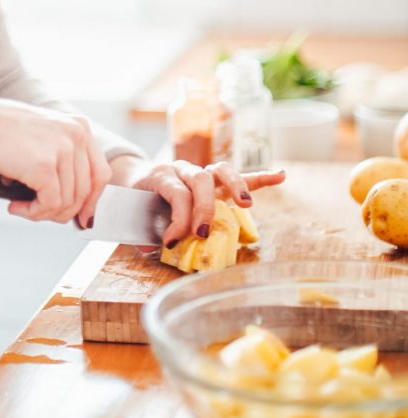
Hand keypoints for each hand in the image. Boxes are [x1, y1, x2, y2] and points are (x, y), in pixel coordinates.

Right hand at [0, 99, 111, 226]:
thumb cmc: (4, 132)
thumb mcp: (46, 137)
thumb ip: (65, 159)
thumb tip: (77, 202)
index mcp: (80, 127)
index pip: (101, 173)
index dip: (92, 201)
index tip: (82, 218)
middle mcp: (76, 135)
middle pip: (86, 191)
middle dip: (63, 211)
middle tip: (40, 213)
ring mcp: (62, 150)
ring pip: (68, 201)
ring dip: (44, 213)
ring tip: (24, 208)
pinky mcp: (44, 166)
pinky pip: (49, 204)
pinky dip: (33, 213)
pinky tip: (16, 207)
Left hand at [132, 161, 285, 248]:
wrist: (135, 178)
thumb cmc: (138, 201)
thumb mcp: (135, 215)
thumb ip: (146, 231)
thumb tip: (159, 248)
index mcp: (162, 176)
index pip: (176, 194)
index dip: (177, 219)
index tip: (172, 242)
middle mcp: (183, 170)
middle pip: (200, 179)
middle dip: (204, 208)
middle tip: (202, 233)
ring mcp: (200, 172)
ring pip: (221, 170)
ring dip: (236, 186)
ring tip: (246, 204)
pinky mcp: (215, 181)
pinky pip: (241, 176)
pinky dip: (260, 178)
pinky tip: (281, 176)